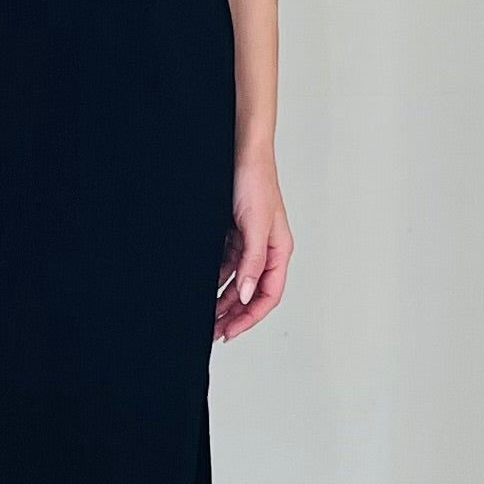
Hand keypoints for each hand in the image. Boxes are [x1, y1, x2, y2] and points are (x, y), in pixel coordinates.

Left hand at [216, 156, 291, 339]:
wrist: (240, 151)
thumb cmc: (255, 181)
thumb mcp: (254, 225)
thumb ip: (252, 261)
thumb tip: (249, 294)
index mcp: (279, 251)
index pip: (269, 295)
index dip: (250, 317)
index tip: (230, 331)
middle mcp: (266, 250)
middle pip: (253, 293)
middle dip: (235, 314)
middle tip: (215, 331)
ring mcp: (250, 243)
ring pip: (239, 282)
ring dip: (224, 300)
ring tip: (207, 316)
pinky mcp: (235, 234)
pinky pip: (227, 265)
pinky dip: (217, 279)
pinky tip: (204, 288)